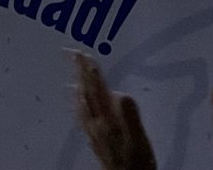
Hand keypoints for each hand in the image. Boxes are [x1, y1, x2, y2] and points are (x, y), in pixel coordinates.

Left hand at [74, 53, 155, 169]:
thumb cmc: (137, 161)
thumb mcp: (139, 138)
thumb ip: (129, 115)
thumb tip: (119, 92)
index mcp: (107, 120)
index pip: (97, 90)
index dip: (91, 72)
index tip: (85, 54)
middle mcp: (95, 123)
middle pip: (86, 93)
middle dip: (81, 73)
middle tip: (73, 53)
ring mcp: (92, 131)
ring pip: (81, 102)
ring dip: (78, 84)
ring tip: (74, 71)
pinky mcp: (93, 139)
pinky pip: (81, 115)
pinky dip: (77, 102)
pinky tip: (76, 100)